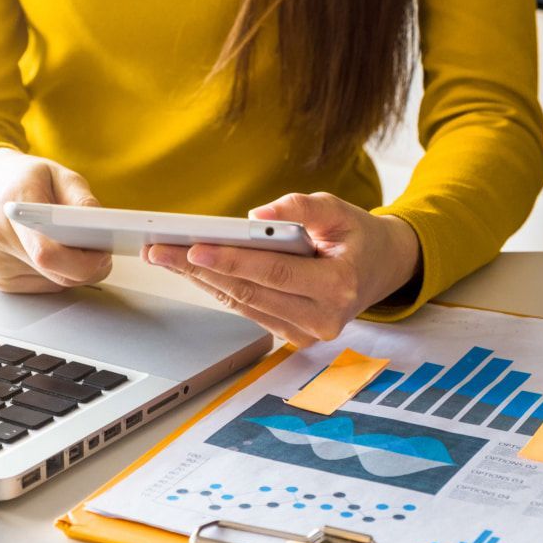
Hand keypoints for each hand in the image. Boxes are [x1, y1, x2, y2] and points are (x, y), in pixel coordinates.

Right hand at [0, 148, 111, 292]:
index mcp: (12, 206)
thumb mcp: (60, 174)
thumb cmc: (28, 181)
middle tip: (102, 254)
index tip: (104, 256)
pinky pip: (41, 286)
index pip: (47, 252)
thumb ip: (82, 199)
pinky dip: (55, 273)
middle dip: (86, 267)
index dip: (81, 262)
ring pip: (52, 282)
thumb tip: (100, 227)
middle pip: (54, 272)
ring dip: (71, 270)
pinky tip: (52, 253)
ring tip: (72, 244)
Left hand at [143, 192, 420, 347]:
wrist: (381, 269)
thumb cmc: (357, 237)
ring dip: (200, 281)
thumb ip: (302, 208)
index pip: (274, 273)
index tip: (195, 248)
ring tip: (166, 257)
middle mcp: (323, 318)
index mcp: (339, 287)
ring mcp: (307, 332)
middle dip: (200, 270)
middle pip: (249, 293)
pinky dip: (218, 289)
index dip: (232, 260)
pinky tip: (191, 271)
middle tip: (160, 250)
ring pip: (243, 305)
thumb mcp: (339, 210)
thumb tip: (259, 217)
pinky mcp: (292, 334)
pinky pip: (248, 310)